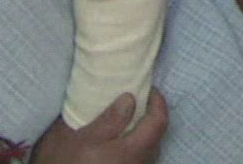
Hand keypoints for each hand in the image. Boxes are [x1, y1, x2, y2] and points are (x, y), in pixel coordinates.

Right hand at [32, 91, 166, 163]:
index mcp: (136, 149)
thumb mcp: (83, 140)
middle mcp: (141, 160)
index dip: (157, 100)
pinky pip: (138, 155)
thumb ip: (110, 119)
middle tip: (135, 99)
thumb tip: (130, 98)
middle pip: (156, 133)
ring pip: (148, 146)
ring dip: (141, 130)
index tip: (147, 87)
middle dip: (150, 114)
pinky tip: (116, 140)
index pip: (159, 120)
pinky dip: (132, 143)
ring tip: (124, 118)